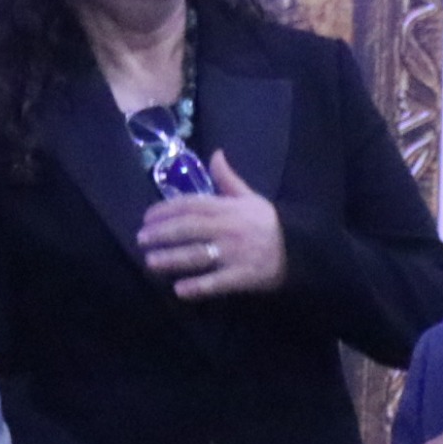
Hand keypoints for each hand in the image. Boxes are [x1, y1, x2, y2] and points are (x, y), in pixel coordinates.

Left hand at [142, 149, 287, 298]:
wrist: (301, 250)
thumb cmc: (270, 223)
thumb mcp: (250, 197)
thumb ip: (228, 179)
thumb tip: (216, 153)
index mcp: (229, 208)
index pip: (191, 205)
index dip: (166, 210)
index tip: (147, 218)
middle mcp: (229, 229)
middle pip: (188, 229)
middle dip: (162, 233)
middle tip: (141, 239)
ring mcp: (235, 254)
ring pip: (198, 255)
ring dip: (172, 258)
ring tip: (151, 262)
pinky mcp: (243, 277)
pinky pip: (217, 282)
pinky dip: (198, 287)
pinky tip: (179, 290)